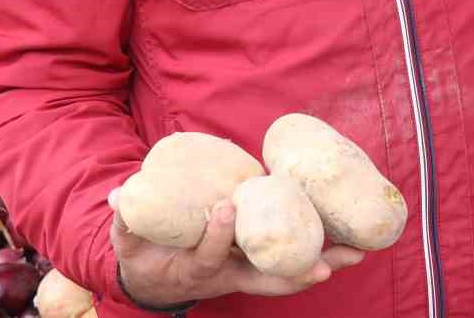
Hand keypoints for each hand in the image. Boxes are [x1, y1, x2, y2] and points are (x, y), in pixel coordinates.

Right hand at [112, 199, 364, 307]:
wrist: (152, 280)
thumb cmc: (143, 253)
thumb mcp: (127, 238)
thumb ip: (125, 217)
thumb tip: (119, 194)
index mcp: (192, 267)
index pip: (208, 255)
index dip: (217, 236)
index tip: (225, 209)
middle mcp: (225, 275)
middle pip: (262, 280)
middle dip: (293, 272)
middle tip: (325, 266)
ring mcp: (243, 273)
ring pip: (284, 276)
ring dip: (318, 266)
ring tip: (354, 254)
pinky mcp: (255, 264)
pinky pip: (289, 266)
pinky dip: (317, 259)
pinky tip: (347, 249)